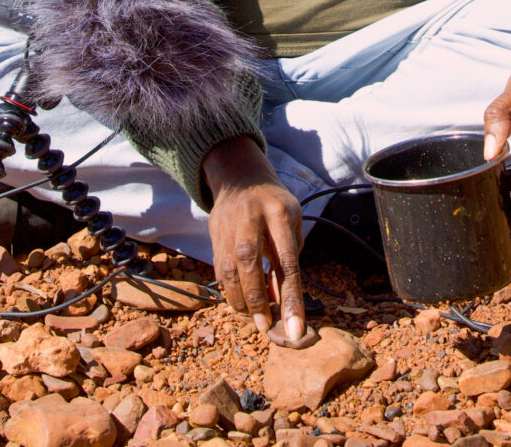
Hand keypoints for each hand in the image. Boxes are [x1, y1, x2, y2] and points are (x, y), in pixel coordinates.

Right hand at [200, 134, 305, 343]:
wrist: (240, 178)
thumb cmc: (275, 206)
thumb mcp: (292, 223)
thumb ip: (288, 261)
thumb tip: (279, 302)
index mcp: (279, 213)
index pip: (287, 261)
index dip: (291, 298)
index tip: (296, 330)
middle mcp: (251, 218)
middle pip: (249, 261)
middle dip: (257, 299)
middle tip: (266, 326)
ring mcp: (228, 225)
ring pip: (228, 268)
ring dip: (240, 299)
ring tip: (254, 318)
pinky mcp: (214, 235)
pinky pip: (219, 269)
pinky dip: (230, 291)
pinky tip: (241, 303)